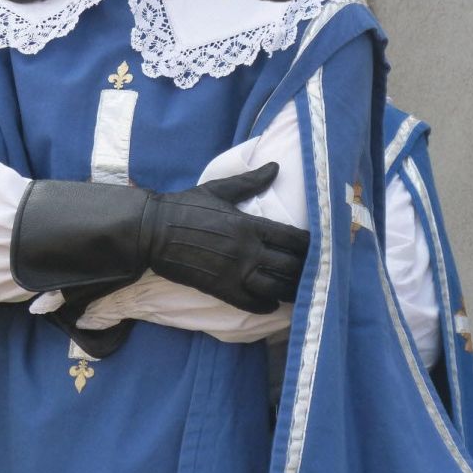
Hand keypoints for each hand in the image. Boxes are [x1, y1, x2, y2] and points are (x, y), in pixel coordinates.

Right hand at [144, 166, 309, 312]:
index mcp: (249, 224)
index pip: (293, 238)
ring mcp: (235, 273)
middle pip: (290, 266)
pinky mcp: (221, 289)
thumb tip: (275, 167)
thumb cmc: (185, 207)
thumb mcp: (218, 190)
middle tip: (314, 271)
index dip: (310, 245)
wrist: (154, 231)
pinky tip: (273, 303)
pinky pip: (253, 303)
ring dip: (291, 290)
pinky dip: (267, 305)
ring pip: (276, 288)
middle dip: (305, 269)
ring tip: (299, 290)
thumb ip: (250, 181)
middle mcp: (247, 250)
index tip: (318, 247)